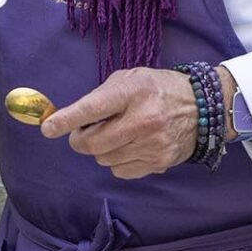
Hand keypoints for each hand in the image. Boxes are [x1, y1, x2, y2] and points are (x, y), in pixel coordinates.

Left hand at [40, 68, 199, 179]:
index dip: (67, 120)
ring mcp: (152, 145)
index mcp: (134, 92)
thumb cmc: (159, 89)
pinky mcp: (159, 163)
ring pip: (104, 159)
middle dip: (80, 139)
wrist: (203, 107)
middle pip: (93, 143)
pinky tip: (129, 147)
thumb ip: (101, 96)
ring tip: (116, 135)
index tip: (48, 128)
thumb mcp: (130, 79)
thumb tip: (70, 118)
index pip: (92, 109)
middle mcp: (144, 120)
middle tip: (83, 132)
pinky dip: (117, 161)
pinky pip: (120, 171)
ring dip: (101, 150)